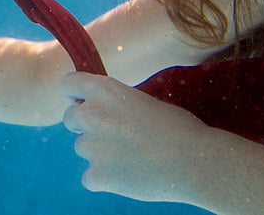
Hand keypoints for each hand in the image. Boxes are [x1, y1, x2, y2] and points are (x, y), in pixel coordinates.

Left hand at [60, 71, 211, 203]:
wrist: (195, 161)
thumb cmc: (178, 128)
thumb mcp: (142, 100)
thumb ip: (115, 102)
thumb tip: (96, 109)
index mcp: (105, 90)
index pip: (67, 84)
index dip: (75, 95)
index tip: (83, 103)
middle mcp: (92, 114)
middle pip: (70, 118)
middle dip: (85, 125)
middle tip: (113, 134)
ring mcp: (92, 146)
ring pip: (82, 148)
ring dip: (99, 152)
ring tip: (131, 155)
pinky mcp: (97, 175)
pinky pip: (90, 176)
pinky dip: (105, 178)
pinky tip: (129, 174)